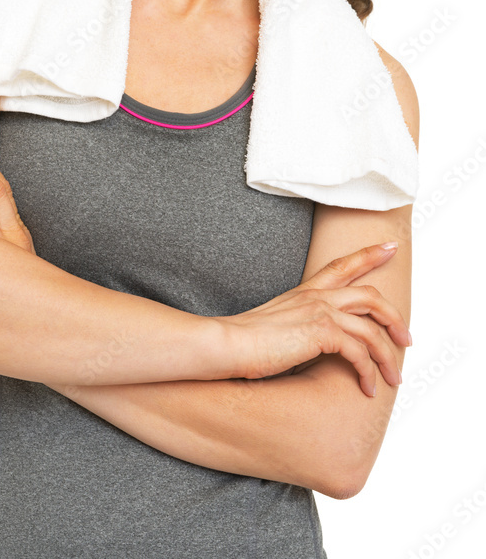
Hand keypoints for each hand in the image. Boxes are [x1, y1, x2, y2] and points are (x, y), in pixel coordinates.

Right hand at [214, 242, 410, 396]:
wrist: (226, 343)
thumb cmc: (243, 341)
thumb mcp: (276, 326)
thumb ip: (298, 326)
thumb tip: (310, 343)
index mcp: (305, 292)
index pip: (342, 266)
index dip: (369, 255)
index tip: (390, 247)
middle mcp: (316, 297)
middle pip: (370, 295)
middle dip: (394, 316)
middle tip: (408, 338)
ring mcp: (319, 311)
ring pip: (372, 329)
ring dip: (388, 357)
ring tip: (395, 378)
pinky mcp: (321, 332)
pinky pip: (359, 352)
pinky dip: (368, 373)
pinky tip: (367, 388)